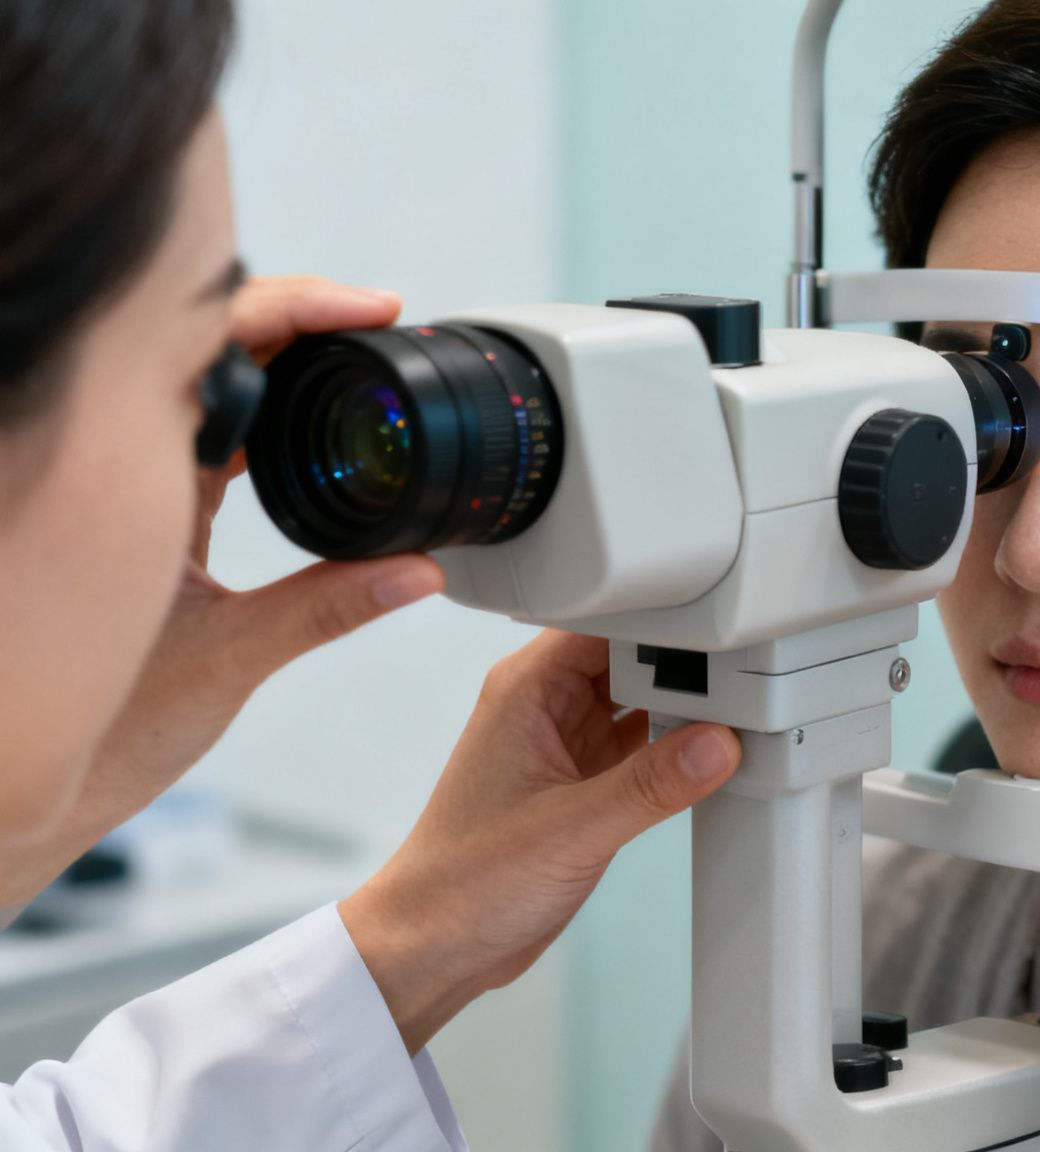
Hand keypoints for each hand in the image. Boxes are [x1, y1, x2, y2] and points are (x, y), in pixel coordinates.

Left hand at [4, 278, 441, 907]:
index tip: (366, 310)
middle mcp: (121, 475)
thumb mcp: (231, 660)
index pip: (217, 349)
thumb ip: (331, 605)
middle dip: (298, 321)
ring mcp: (126, 495)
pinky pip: (203, 441)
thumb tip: (417, 569)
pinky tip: (302, 433)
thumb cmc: (98, 732)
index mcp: (131, 482)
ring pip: (204, 390)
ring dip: (278, 367)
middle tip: (375, 323)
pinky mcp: (142, 524)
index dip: (296, 309)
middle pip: (211, 351)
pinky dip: (259, 420)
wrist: (32, 792)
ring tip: (353, 361)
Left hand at [339, 631, 741, 1052]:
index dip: (665, 617)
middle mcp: (548, 706)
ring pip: (645, 698)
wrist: (435, 948)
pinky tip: (714, 752)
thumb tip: (719, 743)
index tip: (723, 631)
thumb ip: (650, 785)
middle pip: (634, 652)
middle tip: (748, 673)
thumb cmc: (463, 883)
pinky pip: (647, 744)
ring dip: (688, 706)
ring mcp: (570, 743)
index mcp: (527, 689)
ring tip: (743, 709)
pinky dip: (680, 748)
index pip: (607, 619)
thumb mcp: (570, 830)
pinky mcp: (588, 782)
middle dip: (689, 661)